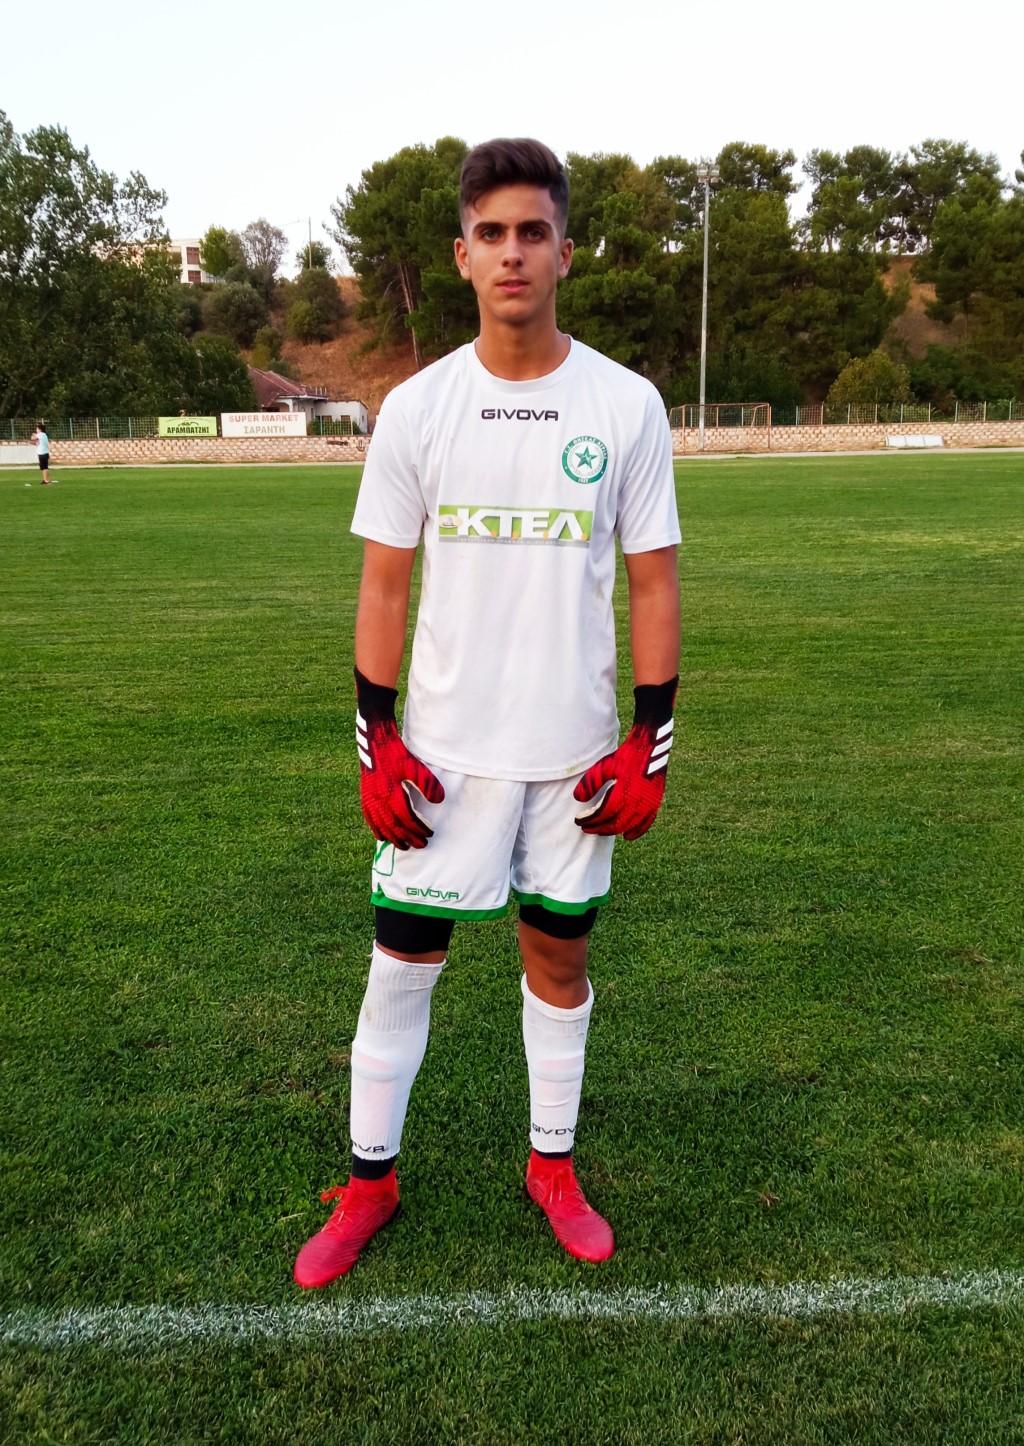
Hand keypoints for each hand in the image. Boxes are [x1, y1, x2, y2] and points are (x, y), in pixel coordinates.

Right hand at [355, 669, 443, 849]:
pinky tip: (381, 836)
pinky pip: (369, 818)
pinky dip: (376, 829)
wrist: (375, 740)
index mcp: (391, 793)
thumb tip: (439, 801)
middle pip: (394, 826)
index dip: (417, 829)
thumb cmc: (395, 752)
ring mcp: (369, 798)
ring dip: (392, 838)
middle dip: (407, 838)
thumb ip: (427, 784)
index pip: (406, 819)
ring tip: (403, 846)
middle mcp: (378, 799)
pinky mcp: (365, 795)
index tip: (428, 835)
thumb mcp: (414, 765)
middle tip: (420, 846)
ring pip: (380, 825)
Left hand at [573, 678, 676, 840]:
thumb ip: (591, 782)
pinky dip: (636, 831)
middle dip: (599, 828)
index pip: (604, 815)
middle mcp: (637, 802)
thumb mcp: (605, 765)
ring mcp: (649, 803)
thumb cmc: (626, 755)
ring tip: (601, 831)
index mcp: (624, 792)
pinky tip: (627, 836)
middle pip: (615, 824)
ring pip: (629, 825)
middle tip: (586, 828)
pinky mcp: (656, 802)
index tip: (579, 821)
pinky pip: (647, 822)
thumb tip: (578, 798)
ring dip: (614, 831)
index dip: (591, 821)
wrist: (650, 746)